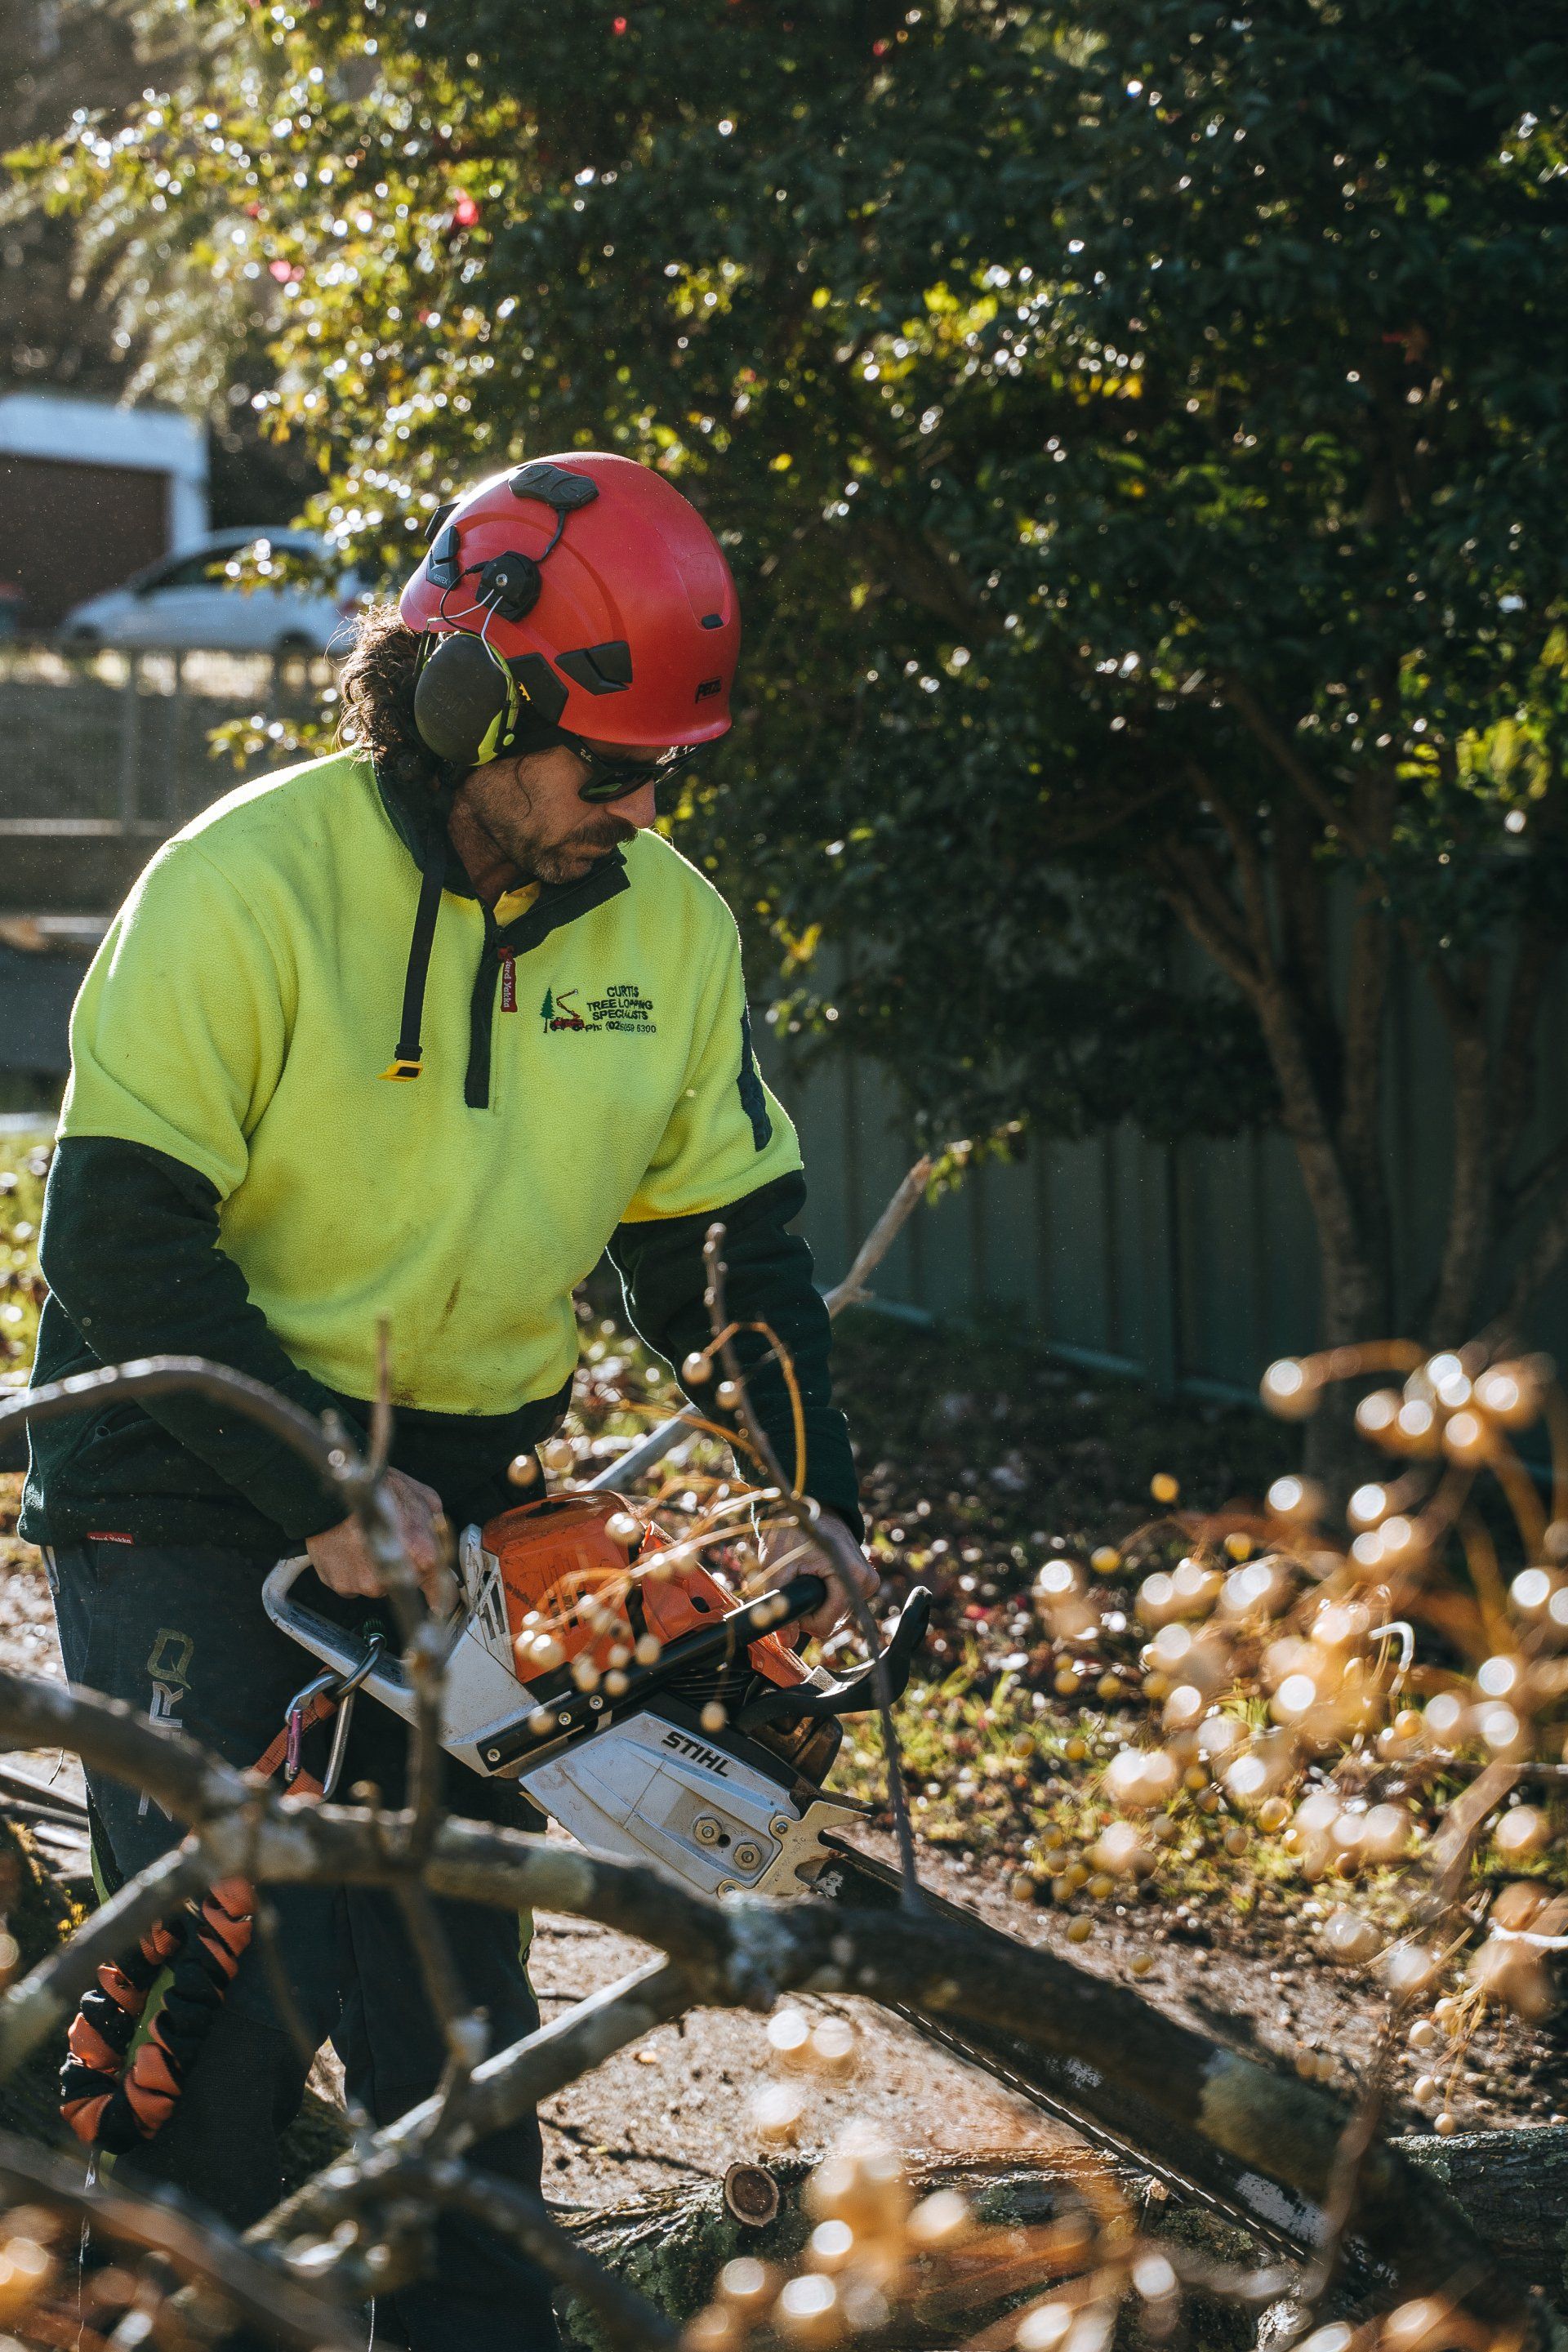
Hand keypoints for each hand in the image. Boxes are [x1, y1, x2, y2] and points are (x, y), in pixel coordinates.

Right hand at [306, 1468, 447, 1606]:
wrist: (334, 1486)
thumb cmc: (377, 1489)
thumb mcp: (423, 1498)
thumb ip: (436, 1526)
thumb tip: (441, 1541)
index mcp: (421, 1557)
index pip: (441, 1593)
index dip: (441, 1595)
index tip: (439, 1601)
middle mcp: (392, 1576)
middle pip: (405, 1586)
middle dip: (401, 1569)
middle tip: (390, 1542)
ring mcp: (364, 1584)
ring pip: (377, 1586)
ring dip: (374, 1569)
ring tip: (365, 1541)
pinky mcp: (341, 1585)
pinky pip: (353, 1584)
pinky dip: (352, 1570)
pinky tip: (350, 1549)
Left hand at [758, 1517, 878, 1644]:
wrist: (812, 1503)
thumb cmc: (794, 1529)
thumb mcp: (778, 1565)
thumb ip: (780, 1604)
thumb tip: (786, 1642)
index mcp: (850, 1575)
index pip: (827, 1623)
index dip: (804, 1620)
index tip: (791, 1600)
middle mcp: (865, 1579)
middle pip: (834, 1620)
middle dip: (811, 1610)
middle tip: (795, 1584)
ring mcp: (867, 1579)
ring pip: (838, 1613)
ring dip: (819, 1602)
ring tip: (805, 1575)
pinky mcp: (864, 1578)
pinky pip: (843, 1601)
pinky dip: (827, 1595)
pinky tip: (817, 1576)